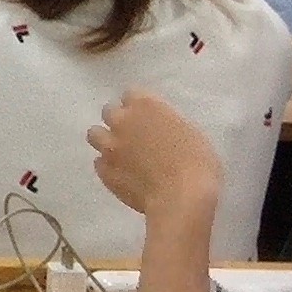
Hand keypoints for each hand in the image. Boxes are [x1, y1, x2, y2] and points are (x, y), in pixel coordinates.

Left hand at [91, 89, 223, 232]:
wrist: (181, 198)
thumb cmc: (197, 163)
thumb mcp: (190, 132)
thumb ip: (167, 124)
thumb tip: (160, 128)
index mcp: (145, 106)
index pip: (131, 93)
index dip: (139, 105)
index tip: (147, 115)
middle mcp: (122, 121)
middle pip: (110, 111)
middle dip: (119, 119)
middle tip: (133, 133)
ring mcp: (110, 146)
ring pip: (95, 134)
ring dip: (106, 139)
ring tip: (120, 151)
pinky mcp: (105, 171)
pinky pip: (99, 163)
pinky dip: (108, 166)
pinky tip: (121, 173)